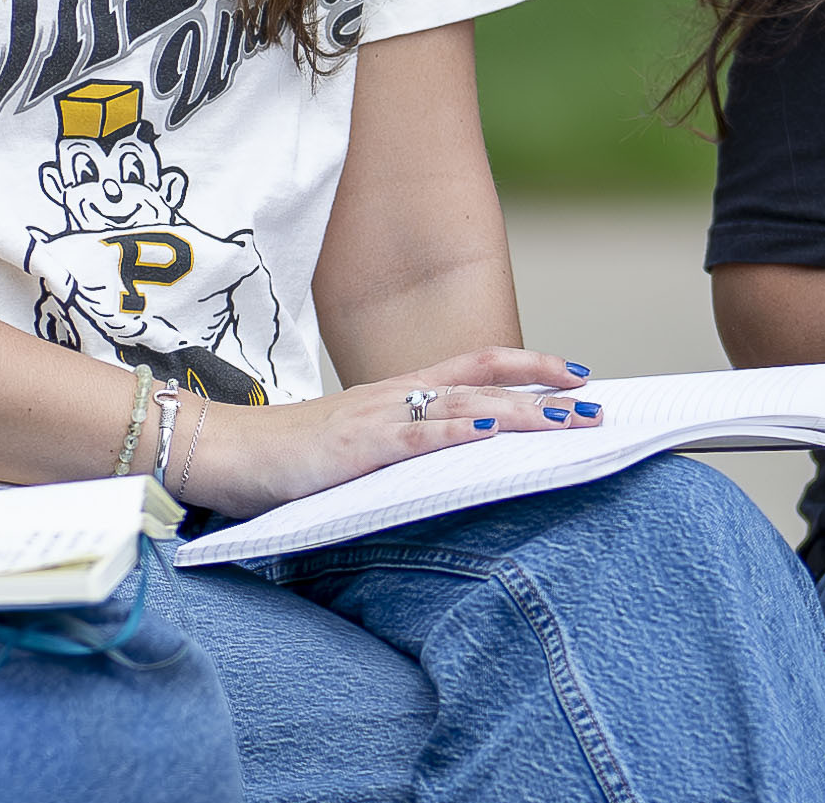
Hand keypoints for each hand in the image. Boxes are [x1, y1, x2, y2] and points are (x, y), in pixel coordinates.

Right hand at [166, 347, 598, 513]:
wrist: (225, 453)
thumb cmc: (290, 457)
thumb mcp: (361, 445)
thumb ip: (405, 444)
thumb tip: (457, 459)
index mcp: (400, 391)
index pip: (477, 366)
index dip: (530, 368)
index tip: (579, 376)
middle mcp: (397, 394)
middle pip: (485, 380)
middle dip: (546, 392)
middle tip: (599, 406)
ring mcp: (379, 417)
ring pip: (464, 406)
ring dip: (521, 414)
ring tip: (568, 420)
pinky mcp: (357, 447)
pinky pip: (416, 436)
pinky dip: (457, 434)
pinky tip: (491, 435)